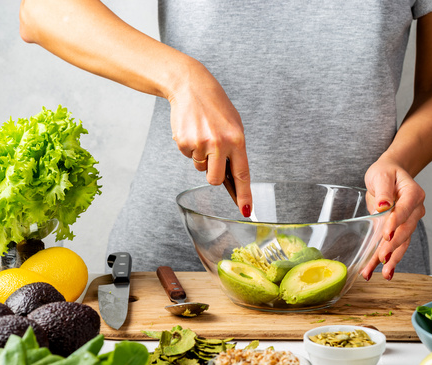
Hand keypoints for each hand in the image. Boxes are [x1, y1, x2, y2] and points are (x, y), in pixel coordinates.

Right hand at [168, 61, 251, 216]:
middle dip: (213, 175)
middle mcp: (220, 144)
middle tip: (212, 157)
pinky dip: (190, 148)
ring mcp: (201, 144)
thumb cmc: (215, 107)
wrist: (191, 86)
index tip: (246, 211)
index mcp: (237, 140)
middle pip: (215, 179)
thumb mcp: (233, 126)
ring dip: (201, 157)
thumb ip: (234, 150)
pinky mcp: (184, 142)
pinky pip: (188, 156)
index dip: (245, 195)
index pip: (242, 174)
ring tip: (203, 134)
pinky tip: (192, 131)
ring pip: (200, 168)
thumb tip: (232, 178)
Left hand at [361, 157, 425, 280]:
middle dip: (393, 246)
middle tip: (382, 257)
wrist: (388, 175)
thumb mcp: (381, 175)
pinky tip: (379, 272)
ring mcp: (408, 223)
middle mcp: (414, 211)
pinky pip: (393, 247)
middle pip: (405, 231)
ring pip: (401, 243)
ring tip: (384, 274)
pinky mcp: (398, 232)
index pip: (404, 210)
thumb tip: (384, 205)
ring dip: (392, 259)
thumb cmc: (385, 173)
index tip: (386, 234)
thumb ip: (384, 190)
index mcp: (413, 194)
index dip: (395, 223)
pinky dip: (386, 260)